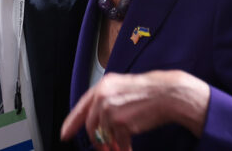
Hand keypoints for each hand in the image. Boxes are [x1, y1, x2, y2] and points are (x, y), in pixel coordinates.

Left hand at [60, 71, 209, 150]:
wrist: (166, 94)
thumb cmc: (147, 93)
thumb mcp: (121, 88)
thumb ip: (105, 100)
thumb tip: (95, 121)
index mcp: (102, 86)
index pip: (81, 108)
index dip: (71, 123)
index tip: (65, 134)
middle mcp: (102, 96)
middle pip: (90, 125)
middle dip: (96, 141)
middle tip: (102, 149)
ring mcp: (110, 109)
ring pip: (104, 135)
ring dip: (111, 146)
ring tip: (118, 148)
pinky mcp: (120, 122)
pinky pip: (118, 142)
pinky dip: (123, 148)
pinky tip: (128, 148)